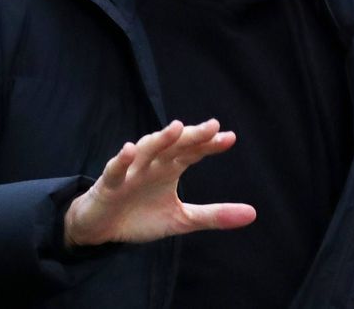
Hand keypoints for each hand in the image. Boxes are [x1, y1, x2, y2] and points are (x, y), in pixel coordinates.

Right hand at [63, 119, 255, 247]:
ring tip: (176, 129)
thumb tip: (253, 214)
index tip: (230, 138)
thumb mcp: (182, 220)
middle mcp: (152, 164)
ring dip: (160, 139)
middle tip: (212, 126)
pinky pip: (115, 170)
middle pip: (173, 145)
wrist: (101, 227)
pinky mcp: (108, 184)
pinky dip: (122, 160)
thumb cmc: (140, 216)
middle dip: (191, 136)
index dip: (209, 145)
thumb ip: (214, 215)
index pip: (192, 152)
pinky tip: (130, 151)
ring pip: (146, 150)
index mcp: (170, 168)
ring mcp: (130, 171)